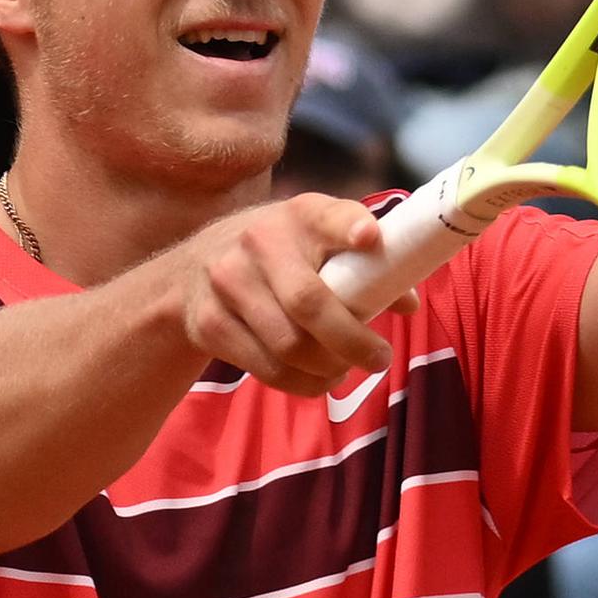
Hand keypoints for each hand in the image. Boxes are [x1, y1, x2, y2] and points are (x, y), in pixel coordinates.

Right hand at [171, 193, 420, 397]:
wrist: (190, 269)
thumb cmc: (277, 253)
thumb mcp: (315, 240)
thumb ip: (362, 264)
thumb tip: (408, 303)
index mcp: (299, 216)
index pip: (326, 215)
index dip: (348, 225)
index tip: (370, 237)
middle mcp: (259, 243)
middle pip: (308, 302)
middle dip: (351, 340)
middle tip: (379, 358)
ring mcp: (228, 283)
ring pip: (288, 345)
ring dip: (327, 368)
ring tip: (344, 370)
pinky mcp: (209, 324)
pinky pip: (266, 368)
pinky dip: (300, 382)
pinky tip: (316, 378)